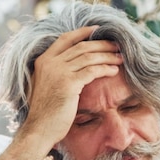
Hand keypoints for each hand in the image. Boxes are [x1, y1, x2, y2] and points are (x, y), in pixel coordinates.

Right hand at [18, 26, 123, 147]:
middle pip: (81, 46)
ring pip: (89, 57)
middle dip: (101, 44)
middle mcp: (50, 63)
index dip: (83, 32)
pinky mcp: (68, 84)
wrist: (40, 129)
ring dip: (107, 56)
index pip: (65, 38)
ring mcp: (58, 72)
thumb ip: (56, 71)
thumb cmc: (46, 112)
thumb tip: (75, 64)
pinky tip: (114, 71)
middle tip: (116, 46)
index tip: (97, 30)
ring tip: (120, 58)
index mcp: (43, 60)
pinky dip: (105, 69)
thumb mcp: (47, 84)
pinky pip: (92, 71)